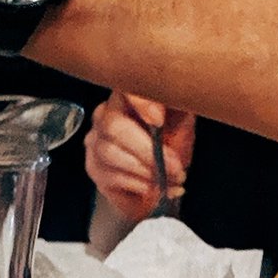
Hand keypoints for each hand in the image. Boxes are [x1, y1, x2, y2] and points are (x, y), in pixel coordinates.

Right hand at [87, 94, 193, 222]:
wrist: (161, 179)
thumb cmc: (172, 146)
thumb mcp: (183, 124)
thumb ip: (178, 110)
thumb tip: (166, 111)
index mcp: (129, 96)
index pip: (126, 89)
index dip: (140, 103)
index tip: (159, 121)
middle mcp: (105, 114)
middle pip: (114, 126)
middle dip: (147, 150)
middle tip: (174, 166)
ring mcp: (95, 141)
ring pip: (110, 153)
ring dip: (144, 170)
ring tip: (167, 180)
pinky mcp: (93, 167)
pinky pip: (109, 176)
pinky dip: (136, 185)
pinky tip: (152, 187)